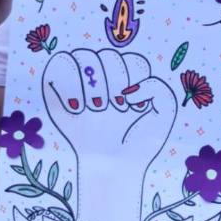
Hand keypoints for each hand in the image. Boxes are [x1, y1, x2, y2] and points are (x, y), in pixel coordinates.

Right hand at [42, 49, 176, 220]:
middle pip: (108, 56)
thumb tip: (130, 90)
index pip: (132, 59)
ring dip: (92, 86)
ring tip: (96, 110)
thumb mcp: (163, 114)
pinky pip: (58, 66)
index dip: (135, 81)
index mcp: (131, 76)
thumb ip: (159, 89)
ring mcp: (81, 81)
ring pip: (84, 57)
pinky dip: (66, 83)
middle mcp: (105, 75)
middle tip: (115, 110)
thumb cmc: (140, 140)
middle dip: (114, 84)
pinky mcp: (57, 90)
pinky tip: (77, 108)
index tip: (136, 109)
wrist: (114, 165)